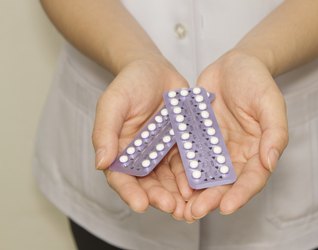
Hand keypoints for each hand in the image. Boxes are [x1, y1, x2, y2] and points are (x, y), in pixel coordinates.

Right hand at [92, 55, 187, 218]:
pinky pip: (186, 165)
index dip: (130, 193)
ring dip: (177, 194)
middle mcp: (140, 157)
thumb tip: (101, 163)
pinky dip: (192, 177)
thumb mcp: (113, 102)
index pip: (121, 178)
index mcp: (120, 151)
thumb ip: (105, 131)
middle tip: (172, 208)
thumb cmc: (130, 83)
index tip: (141, 205)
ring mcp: (161, 153)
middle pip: (147, 184)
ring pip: (168, 180)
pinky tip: (200, 185)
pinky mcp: (180, 146)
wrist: (154, 69)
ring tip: (189, 206)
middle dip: (159, 198)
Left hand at [173, 50, 287, 220]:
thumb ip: (275, 133)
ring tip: (179, 206)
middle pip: (225, 183)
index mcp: (257, 151)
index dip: (240, 195)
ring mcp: (215, 148)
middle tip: (195, 212)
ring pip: (205, 175)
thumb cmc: (257, 80)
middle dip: (211, 199)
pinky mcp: (198, 139)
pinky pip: (189, 157)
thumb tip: (270, 163)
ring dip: (193, 192)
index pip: (251, 179)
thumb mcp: (270, 103)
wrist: (234, 63)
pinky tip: (168, 181)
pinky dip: (180, 170)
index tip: (226, 207)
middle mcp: (236, 154)